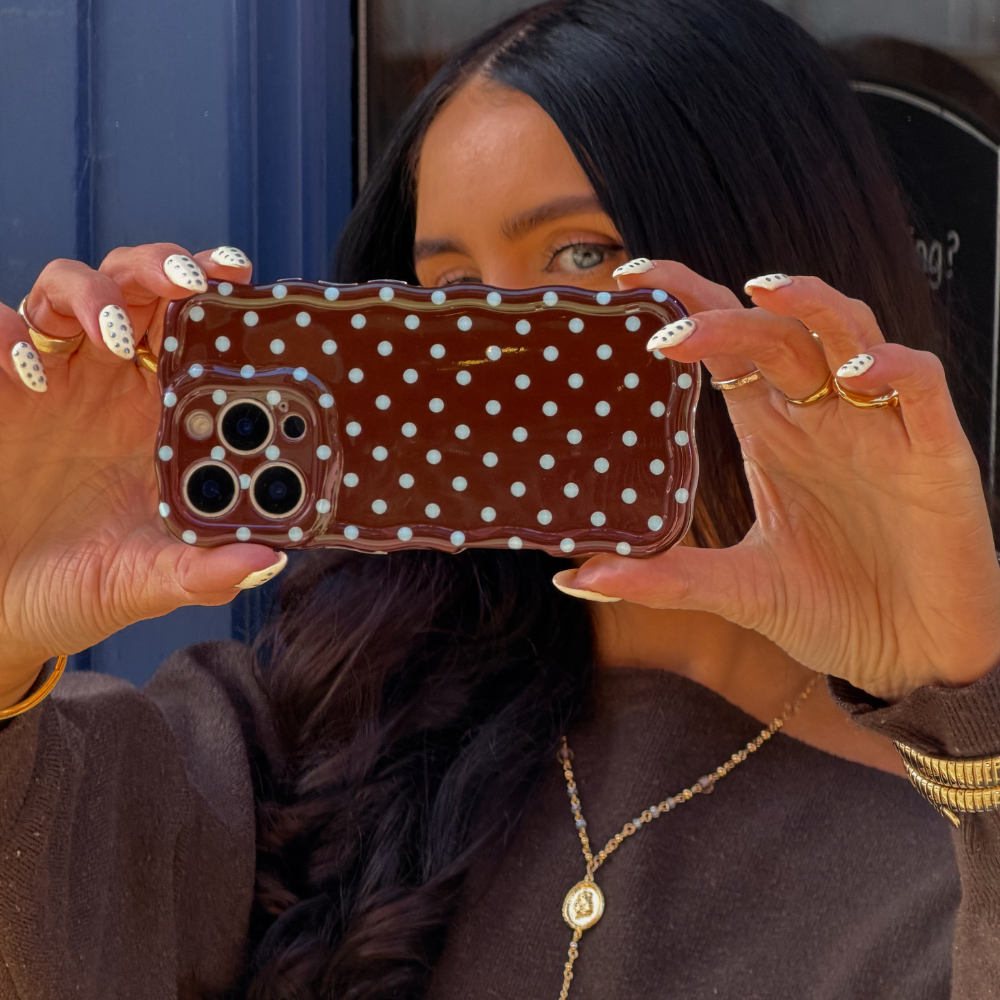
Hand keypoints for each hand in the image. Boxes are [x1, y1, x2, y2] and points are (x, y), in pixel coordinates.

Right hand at [0, 244, 279, 701]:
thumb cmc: (77, 590)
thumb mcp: (145, 583)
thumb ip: (202, 572)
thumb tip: (268, 560)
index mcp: (163, 418)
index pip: (197, 334)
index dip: (219, 300)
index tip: (243, 279)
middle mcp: (110, 386)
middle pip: (139, 291)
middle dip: (163, 267)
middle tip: (189, 281)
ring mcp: (49, 382)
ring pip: (68, 289)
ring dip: (93, 291)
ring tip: (114, 334)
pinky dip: (6, 332)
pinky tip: (28, 373)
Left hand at [556, 261, 999, 701]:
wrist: (910, 658)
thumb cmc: (831, 611)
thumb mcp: (739, 589)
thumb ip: (664, 579)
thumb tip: (573, 577)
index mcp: (775, 435)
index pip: (728, 349)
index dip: (688, 304)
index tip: (630, 279)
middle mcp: (822, 419)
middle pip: (774, 332)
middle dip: (723, 311)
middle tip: (666, 311)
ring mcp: (879, 430)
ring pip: (851, 333)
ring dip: (810, 306)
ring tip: (760, 292)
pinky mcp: (935, 454)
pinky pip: (921, 386)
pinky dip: (892, 368)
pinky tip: (852, 375)